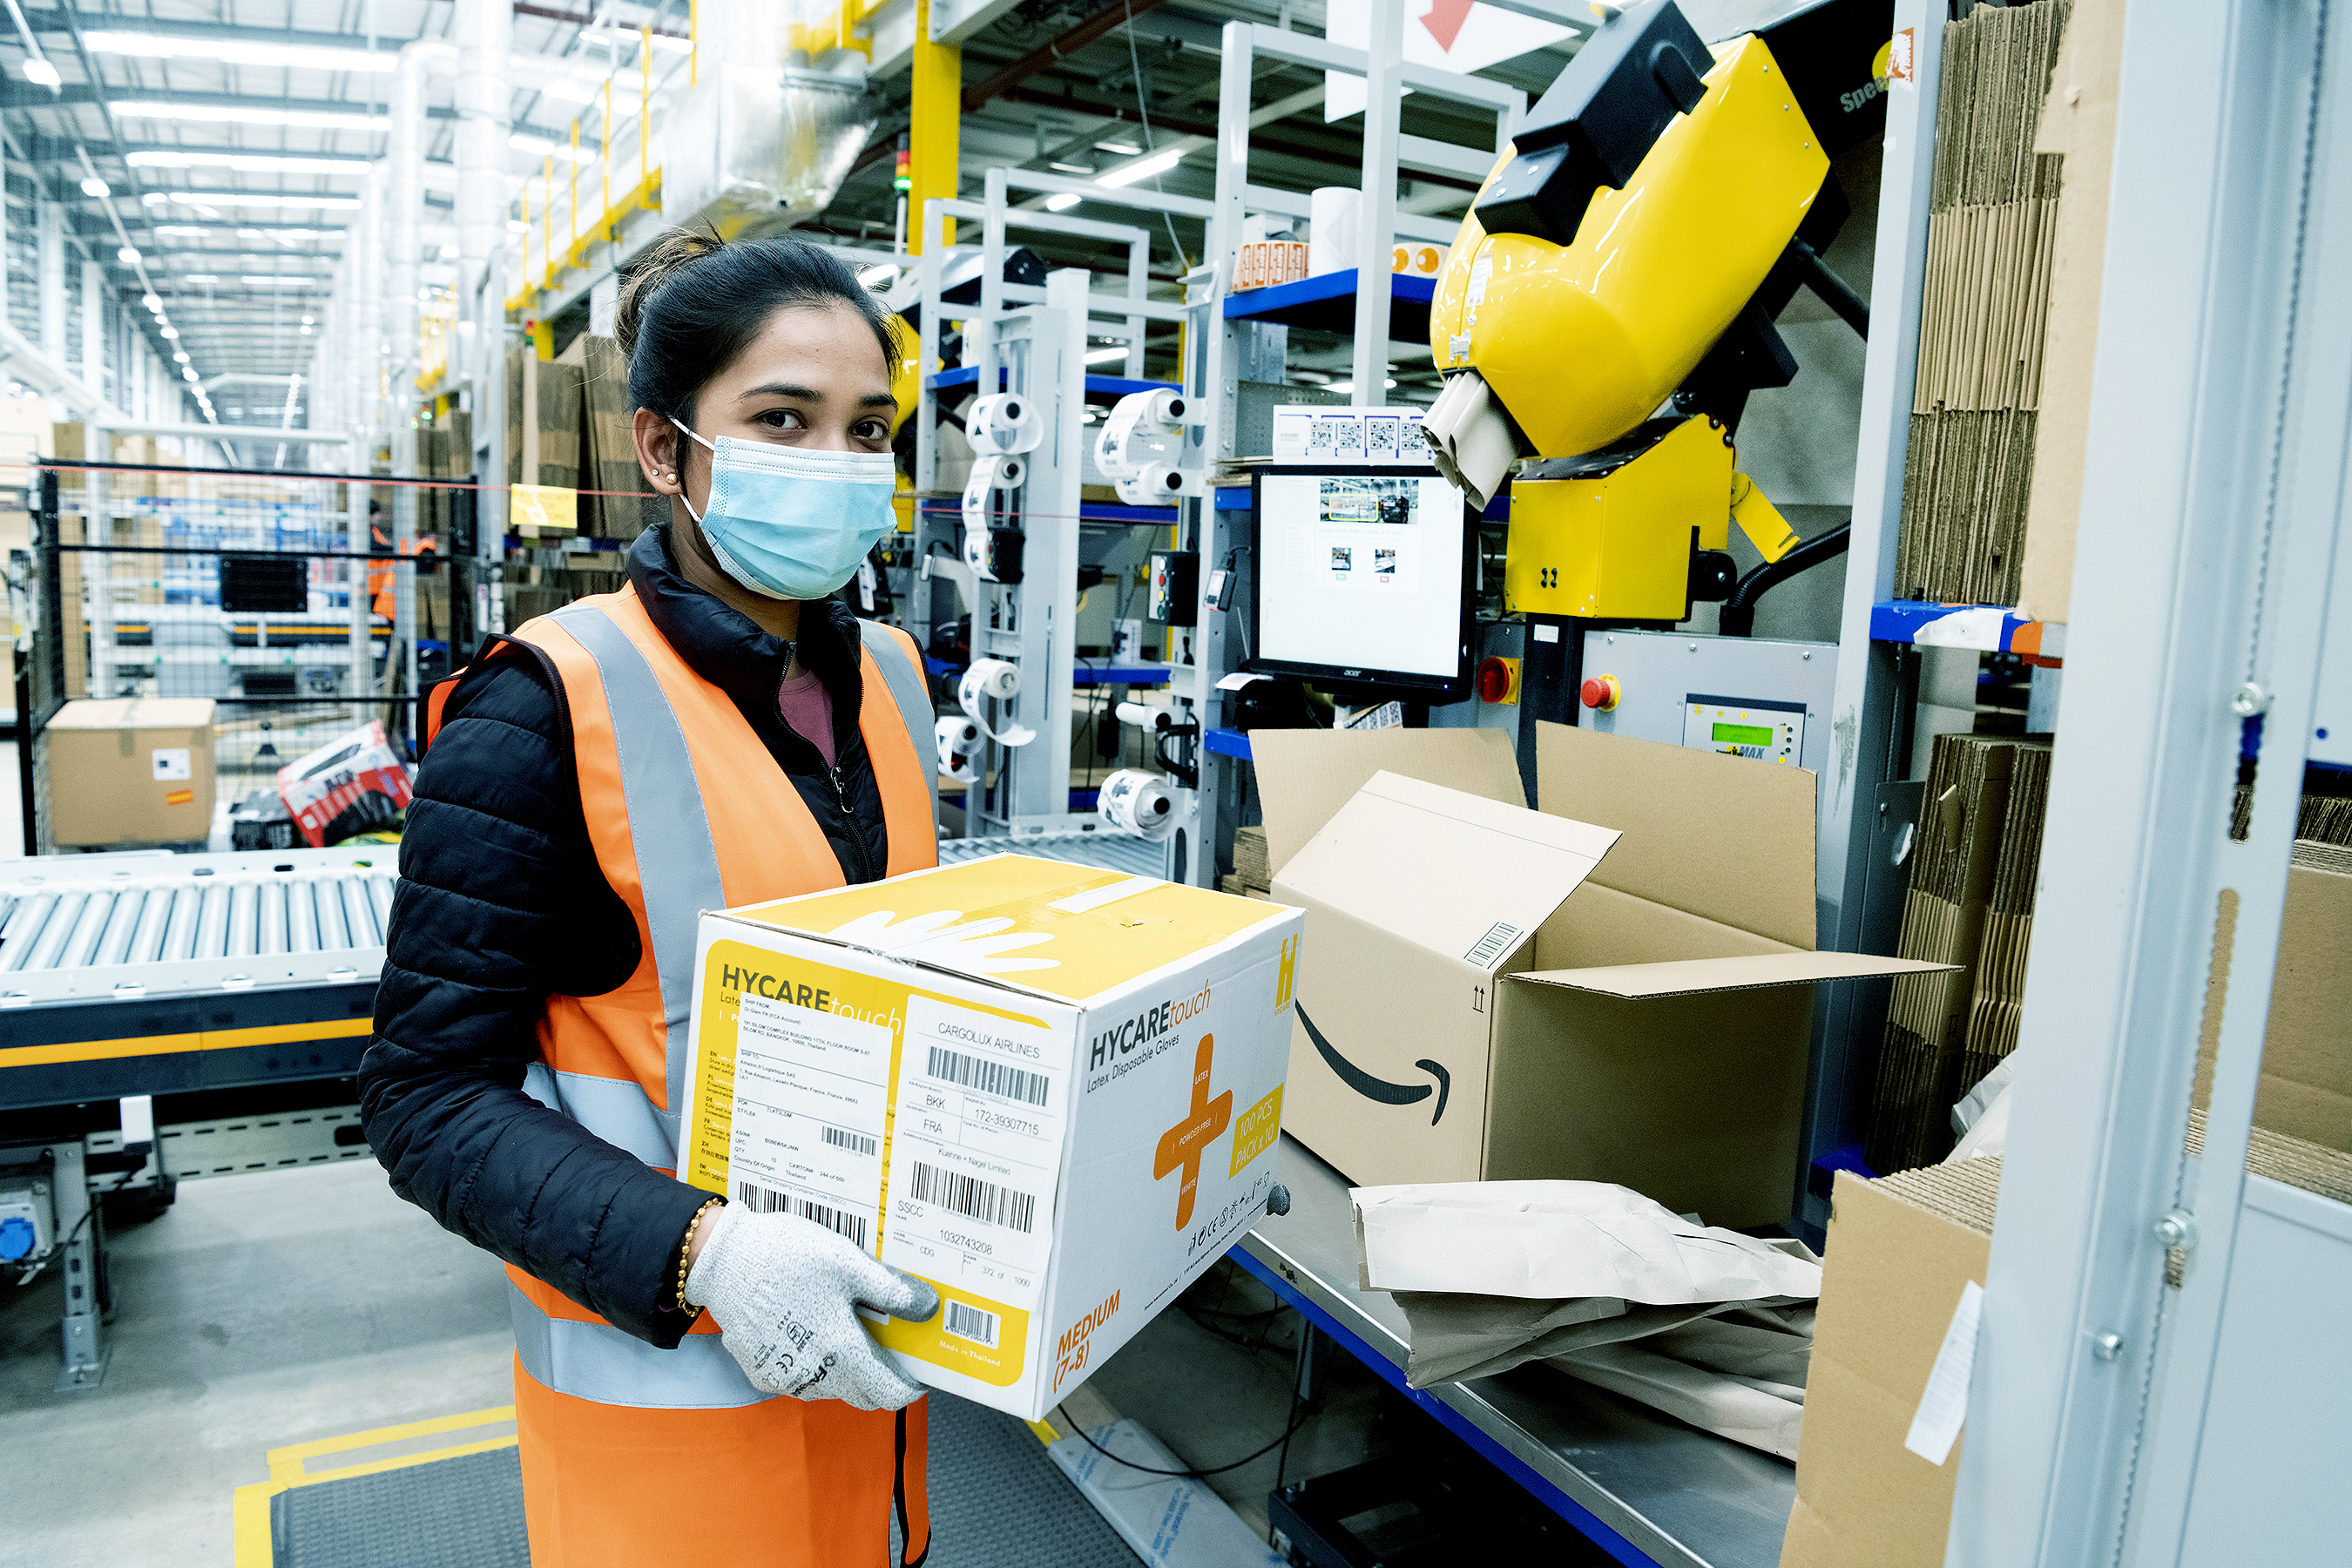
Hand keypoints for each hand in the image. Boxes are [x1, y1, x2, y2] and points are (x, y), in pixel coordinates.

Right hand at [683, 1204, 940, 1410]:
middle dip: (881, 1375)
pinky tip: (811, 1329)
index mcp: (841, 1350)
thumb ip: (890, 1289)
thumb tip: (927, 1306)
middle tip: (887, 1340)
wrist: (724, 1259)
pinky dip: (815, 1363)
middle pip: (863, 1393)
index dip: (910, 1386)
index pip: (889, 1394)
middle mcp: (814, 1375)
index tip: (918, 1372)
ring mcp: (786, 1378)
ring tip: (845, 1327)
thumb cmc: (786, 1258)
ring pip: (832, 1387)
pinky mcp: (762, 1373)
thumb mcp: (848, 1263)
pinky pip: (802, 1378)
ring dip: (847, 1369)